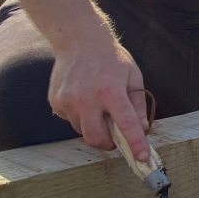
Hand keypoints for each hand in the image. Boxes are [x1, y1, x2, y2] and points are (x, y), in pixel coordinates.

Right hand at [47, 38, 150, 160]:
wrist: (79, 39)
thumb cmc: (110, 57)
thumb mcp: (133, 76)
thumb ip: (137, 104)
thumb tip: (141, 129)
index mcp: (111, 91)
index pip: (125, 124)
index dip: (135, 144)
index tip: (142, 158)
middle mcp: (87, 98)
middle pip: (96, 138)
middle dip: (108, 144)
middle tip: (114, 136)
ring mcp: (68, 100)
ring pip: (82, 130)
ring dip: (93, 126)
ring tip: (97, 104)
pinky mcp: (56, 102)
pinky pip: (70, 120)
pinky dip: (79, 115)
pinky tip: (83, 96)